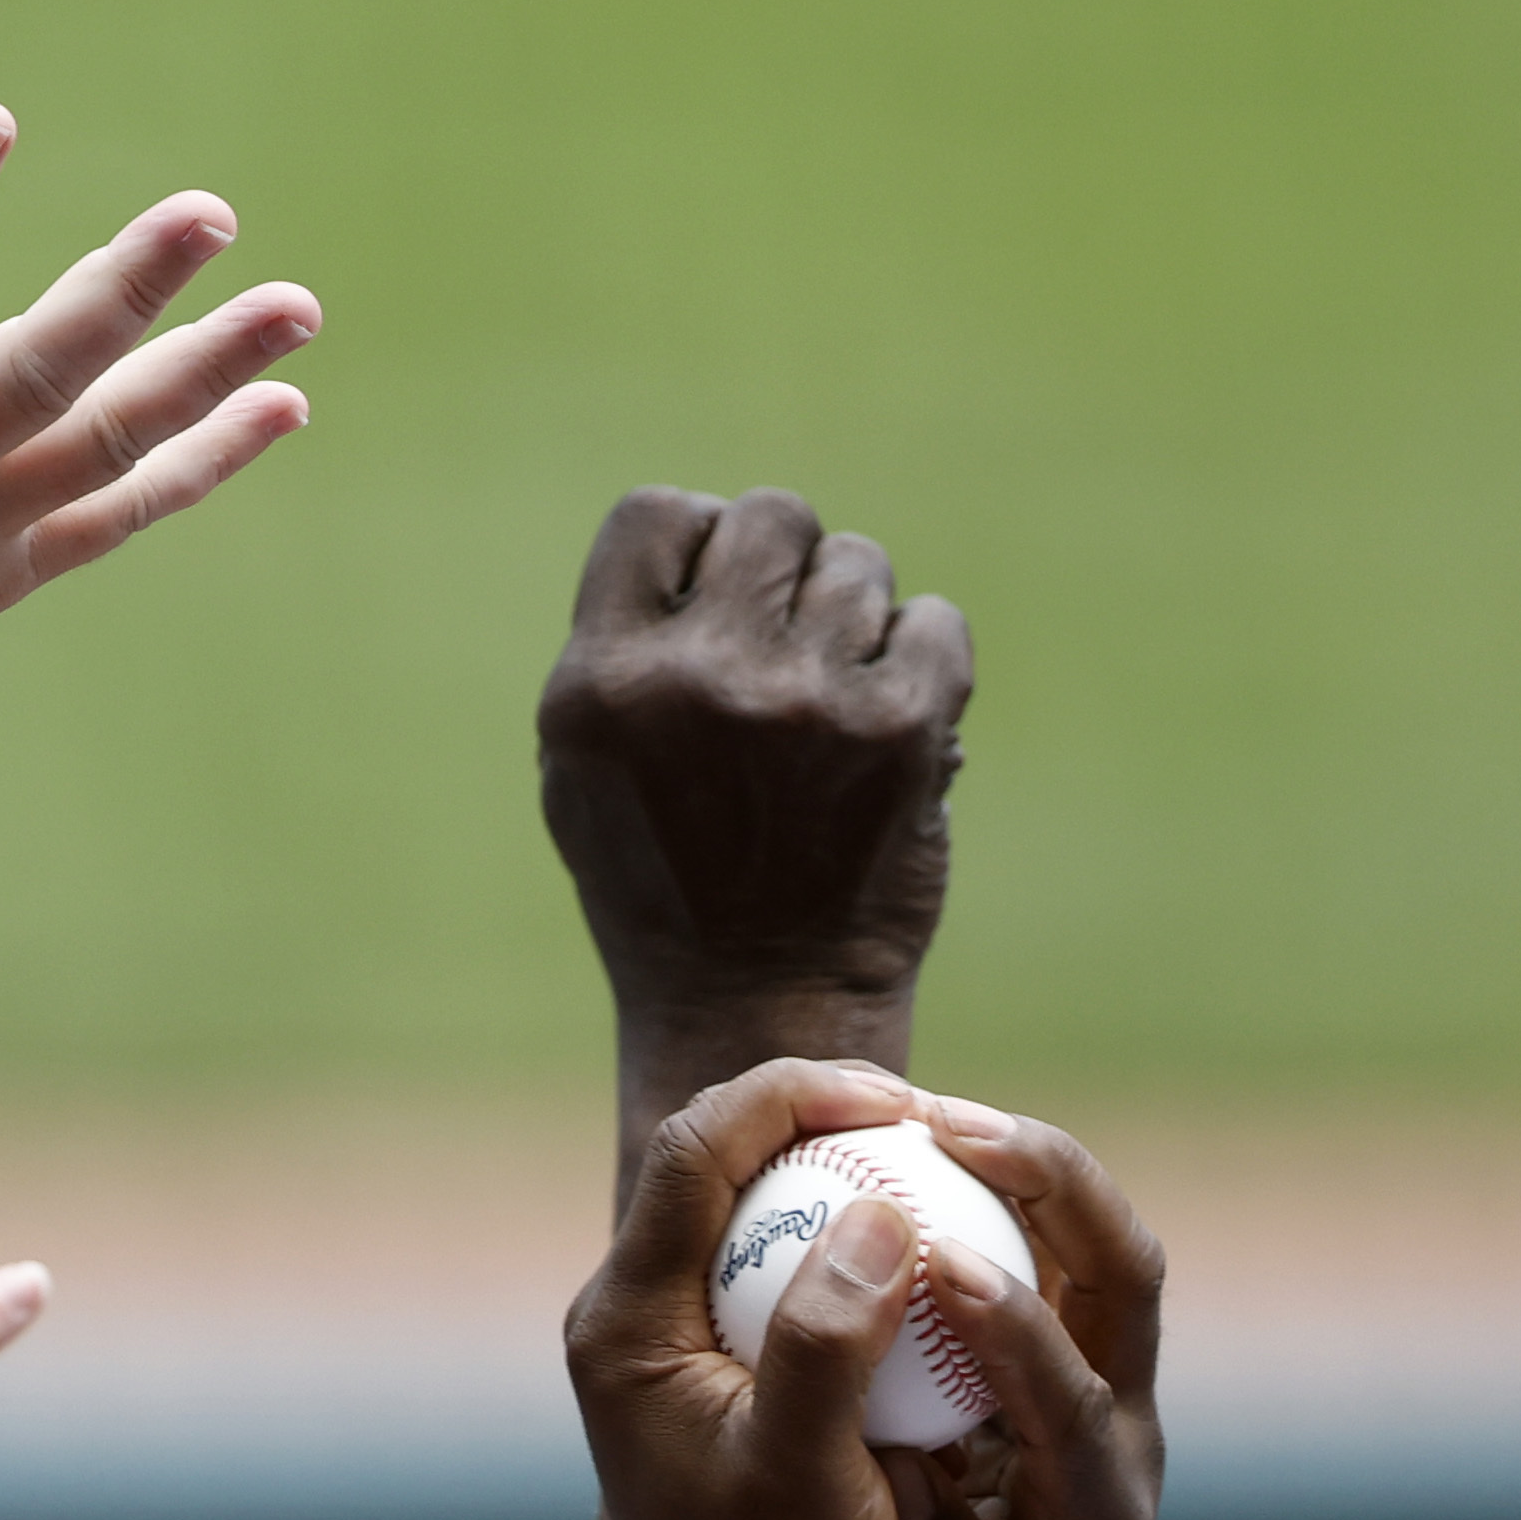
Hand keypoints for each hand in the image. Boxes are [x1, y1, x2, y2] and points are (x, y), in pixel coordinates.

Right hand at [540, 490, 971, 1037]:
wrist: (761, 1006)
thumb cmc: (664, 880)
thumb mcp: (588, 764)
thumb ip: (625, 645)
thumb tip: (713, 537)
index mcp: (602, 684)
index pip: (658, 512)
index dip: (697, 545)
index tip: (713, 605)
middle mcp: (698, 680)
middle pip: (771, 515)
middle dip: (786, 567)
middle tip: (788, 648)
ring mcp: (804, 701)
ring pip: (859, 563)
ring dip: (855, 622)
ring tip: (833, 707)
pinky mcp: (899, 729)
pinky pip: (933, 622)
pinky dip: (922, 664)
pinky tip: (889, 725)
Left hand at [563, 1059, 928, 1519]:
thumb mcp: (810, 1475)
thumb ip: (830, 1340)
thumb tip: (879, 1211)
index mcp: (627, 1324)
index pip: (696, 1148)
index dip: (796, 1094)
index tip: (905, 1104)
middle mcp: (625, 1317)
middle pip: (710, 1157)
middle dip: (813, 1113)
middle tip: (924, 1119)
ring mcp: (660, 1344)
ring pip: (740, 1206)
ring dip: (828, 1171)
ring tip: (928, 1163)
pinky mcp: (702, 1374)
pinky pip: (766, 1267)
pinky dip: (835, 1239)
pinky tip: (915, 1252)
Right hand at [861, 1102, 1170, 1519]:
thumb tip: (917, 1493)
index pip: (1073, 1404)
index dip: (1015, 1331)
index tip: (937, 1268)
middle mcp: (1118, 1436)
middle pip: (1125, 1278)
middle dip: (1053, 1189)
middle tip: (949, 1126)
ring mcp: (1101, 1393)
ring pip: (1096, 1245)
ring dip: (1025, 1166)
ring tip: (921, 1109)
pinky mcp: (1065, 1370)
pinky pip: (1047, 1253)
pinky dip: (990, 1192)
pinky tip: (900, 1154)